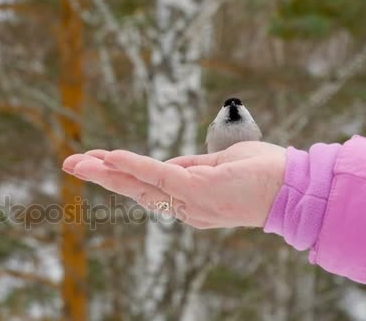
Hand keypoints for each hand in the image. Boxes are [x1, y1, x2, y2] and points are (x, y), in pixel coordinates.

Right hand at [62, 141, 285, 228]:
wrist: (296, 188)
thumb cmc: (263, 174)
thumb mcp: (221, 166)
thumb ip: (193, 166)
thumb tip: (170, 164)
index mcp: (188, 204)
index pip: (146, 188)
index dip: (120, 175)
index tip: (97, 162)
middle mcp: (184, 209)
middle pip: (134, 190)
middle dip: (100, 176)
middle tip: (69, 164)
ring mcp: (189, 202)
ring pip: (139, 184)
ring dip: (105, 171)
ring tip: (76, 163)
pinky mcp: (195, 191)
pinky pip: (157, 175)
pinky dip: (132, 165)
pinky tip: (109, 157)